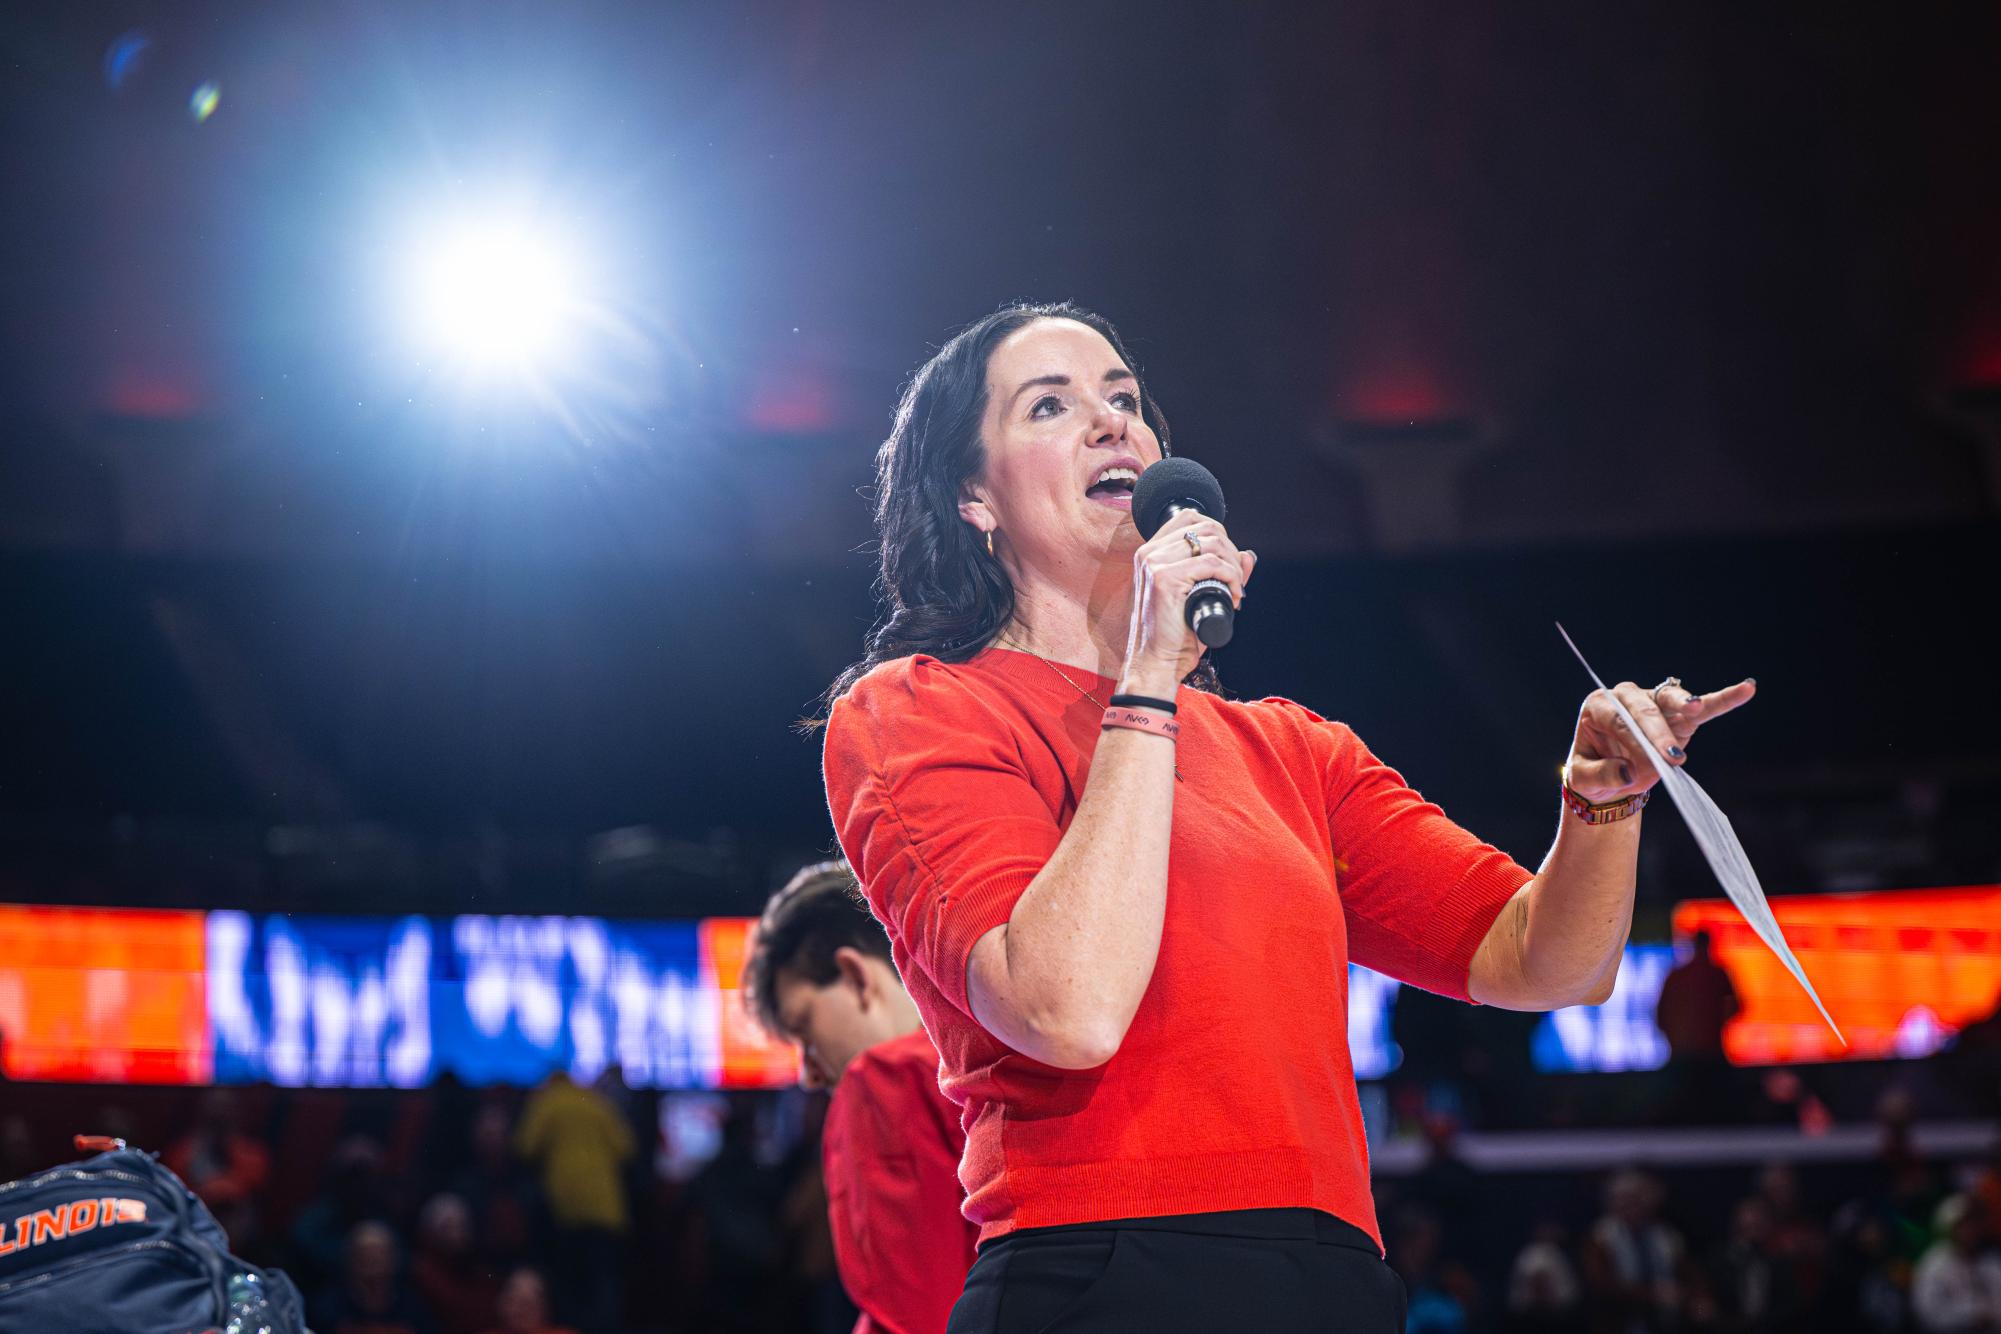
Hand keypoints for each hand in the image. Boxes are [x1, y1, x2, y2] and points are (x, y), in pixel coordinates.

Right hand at [1121, 508, 1255, 688]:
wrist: (1157, 663)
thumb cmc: (1174, 635)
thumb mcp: (1200, 596)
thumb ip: (1222, 573)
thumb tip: (1248, 556)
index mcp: (1151, 553)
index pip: (1189, 517)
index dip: (1218, 534)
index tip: (1227, 562)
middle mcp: (1148, 553)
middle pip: (1206, 527)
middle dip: (1231, 551)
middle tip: (1236, 580)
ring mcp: (1154, 564)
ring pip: (1212, 542)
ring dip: (1233, 566)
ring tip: (1235, 590)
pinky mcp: (1164, 578)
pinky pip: (1211, 563)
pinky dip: (1231, 577)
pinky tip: (1232, 596)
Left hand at [1564, 676, 1756, 802]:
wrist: (1610, 775)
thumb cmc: (1594, 772)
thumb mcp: (1583, 779)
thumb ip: (1601, 775)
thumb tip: (1628, 772)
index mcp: (1599, 707)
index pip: (1619, 723)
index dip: (1634, 744)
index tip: (1648, 769)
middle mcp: (1626, 697)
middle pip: (1645, 711)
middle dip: (1660, 734)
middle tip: (1673, 759)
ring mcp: (1654, 702)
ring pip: (1671, 699)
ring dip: (1684, 705)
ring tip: (1695, 708)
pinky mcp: (1679, 713)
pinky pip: (1704, 706)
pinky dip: (1724, 698)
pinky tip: (1747, 688)